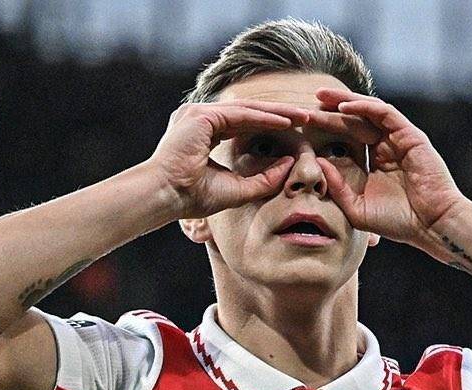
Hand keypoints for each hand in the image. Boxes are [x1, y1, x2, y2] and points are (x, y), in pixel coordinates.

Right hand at [148, 100, 309, 217]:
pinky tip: (285, 121)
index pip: (243, 124)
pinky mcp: (201, 115)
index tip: (295, 131)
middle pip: (248, 112)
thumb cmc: (192, 197)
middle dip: (278, 115)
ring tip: (302, 116)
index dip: (269, 126)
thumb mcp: (237, 189)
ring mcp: (198, 113)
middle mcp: (199, 118)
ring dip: (276, 112)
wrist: (166, 196)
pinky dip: (264, 117)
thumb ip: (264, 179)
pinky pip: (240, 113)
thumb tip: (290, 164)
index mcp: (203, 133)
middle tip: (306, 118)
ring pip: (247, 109)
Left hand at [313, 88, 467, 250]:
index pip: (346, 140)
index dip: (324, 132)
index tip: (301, 128)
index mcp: (374, 163)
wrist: (430, 225)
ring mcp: (398, 139)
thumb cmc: (398, 222)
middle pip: (353, 121)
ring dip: (343, 101)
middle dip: (329, 111)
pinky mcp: (410, 135)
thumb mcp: (357, 207)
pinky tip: (342, 107)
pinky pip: (384, 112)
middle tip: (303, 107)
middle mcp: (386, 147)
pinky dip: (363, 106)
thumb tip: (318, 163)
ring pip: (367, 111)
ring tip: (320, 96)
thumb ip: (338, 187)